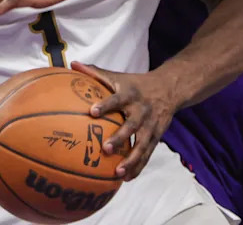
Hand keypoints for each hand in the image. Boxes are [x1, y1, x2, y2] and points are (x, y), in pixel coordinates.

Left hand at [71, 62, 173, 181]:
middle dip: (120, 137)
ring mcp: (150, 125)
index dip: (106, 105)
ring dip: (131, 159)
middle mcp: (141, 110)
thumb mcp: (118, 76)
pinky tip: (127, 179)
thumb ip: (95, 72)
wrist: (169, 89)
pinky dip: (139, 167)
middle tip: (106, 148)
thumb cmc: (135, 84)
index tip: (92, 112)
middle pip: (131, 125)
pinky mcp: (156, 137)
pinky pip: (147, 154)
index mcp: (130, 94)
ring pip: (142, 144)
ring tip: (118, 172)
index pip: (117, 99)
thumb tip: (73, 64)